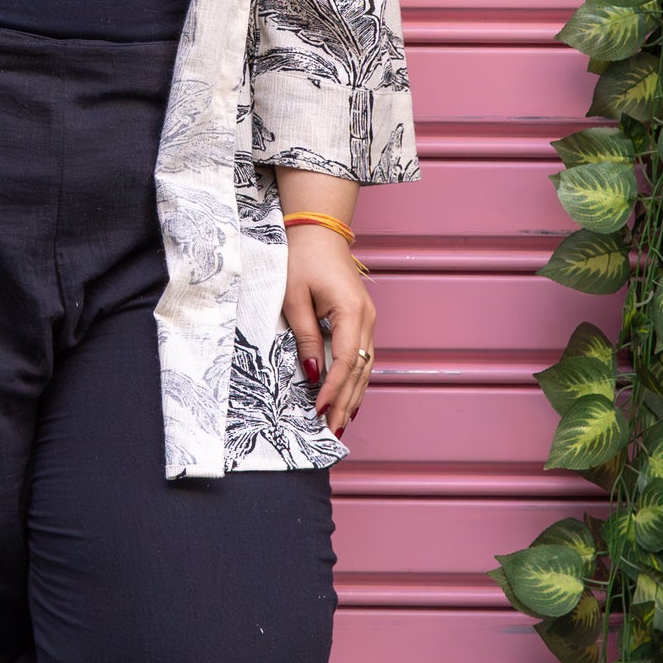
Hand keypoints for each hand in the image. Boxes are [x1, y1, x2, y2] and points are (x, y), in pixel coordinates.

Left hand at [282, 225, 376, 436]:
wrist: (318, 232)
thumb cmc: (302, 259)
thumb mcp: (294, 299)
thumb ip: (305, 337)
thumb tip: (311, 372)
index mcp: (351, 311)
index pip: (346, 361)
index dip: (333, 389)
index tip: (318, 410)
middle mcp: (367, 318)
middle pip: (360, 370)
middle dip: (345, 401)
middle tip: (331, 430)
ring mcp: (368, 319)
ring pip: (365, 366)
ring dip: (353, 395)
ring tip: (341, 422)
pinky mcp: (362, 320)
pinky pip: (362, 356)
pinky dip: (355, 379)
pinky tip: (348, 397)